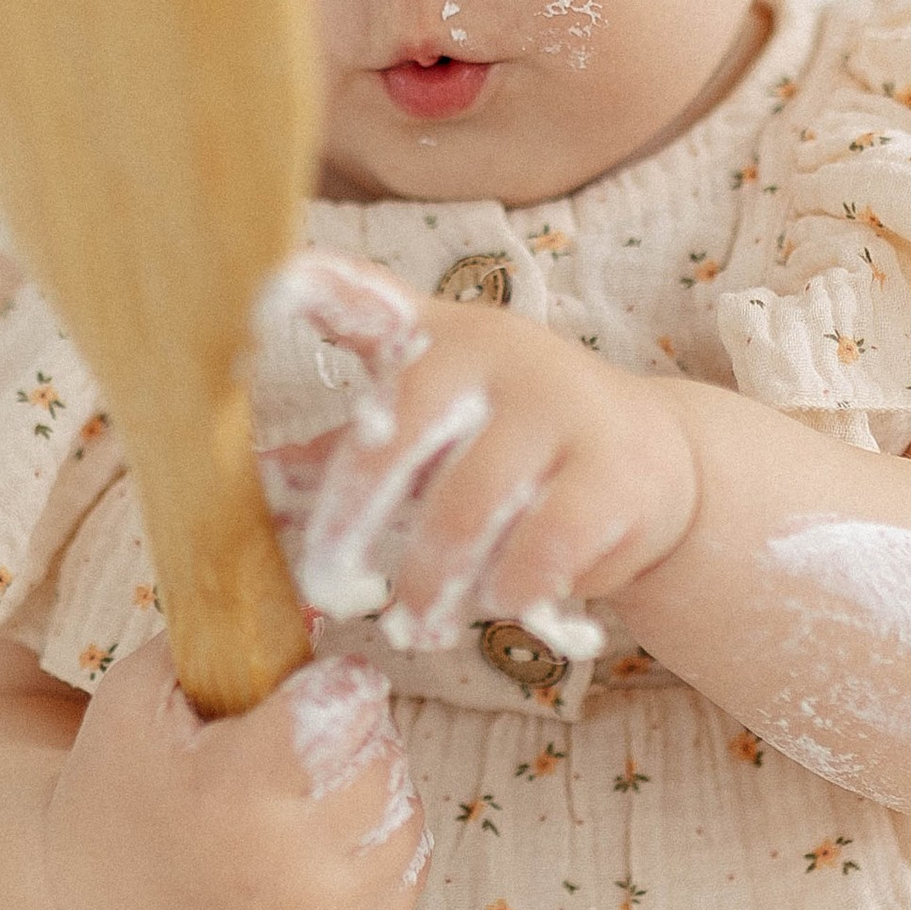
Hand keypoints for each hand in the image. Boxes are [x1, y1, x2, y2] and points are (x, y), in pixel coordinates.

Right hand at [39, 632, 430, 909]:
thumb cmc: (118, 785)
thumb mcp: (140, 693)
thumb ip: (220, 633)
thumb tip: (317, 600)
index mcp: (231, 790)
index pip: (347, 706)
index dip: (337, 682)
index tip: (313, 686)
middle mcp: (281, 868)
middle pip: (382, 760)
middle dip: (358, 733)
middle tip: (309, 737)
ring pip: (407, 818)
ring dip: (376, 789)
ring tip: (315, 787)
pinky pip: (407, 877)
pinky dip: (380, 846)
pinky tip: (327, 835)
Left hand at [263, 252, 701, 655]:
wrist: (656, 462)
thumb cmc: (513, 444)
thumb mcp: (434, 431)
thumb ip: (350, 449)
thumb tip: (255, 478)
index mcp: (437, 338)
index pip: (372, 304)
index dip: (323, 291)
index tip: (272, 285)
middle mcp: (498, 353)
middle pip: (397, 436)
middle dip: (350, 522)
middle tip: (326, 585)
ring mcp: (561, 406)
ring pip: (465, 510)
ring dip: (430, 581)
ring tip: (416, 623)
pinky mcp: (615, 472)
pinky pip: (539, 549)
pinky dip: (507, 589)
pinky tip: (501, 601)